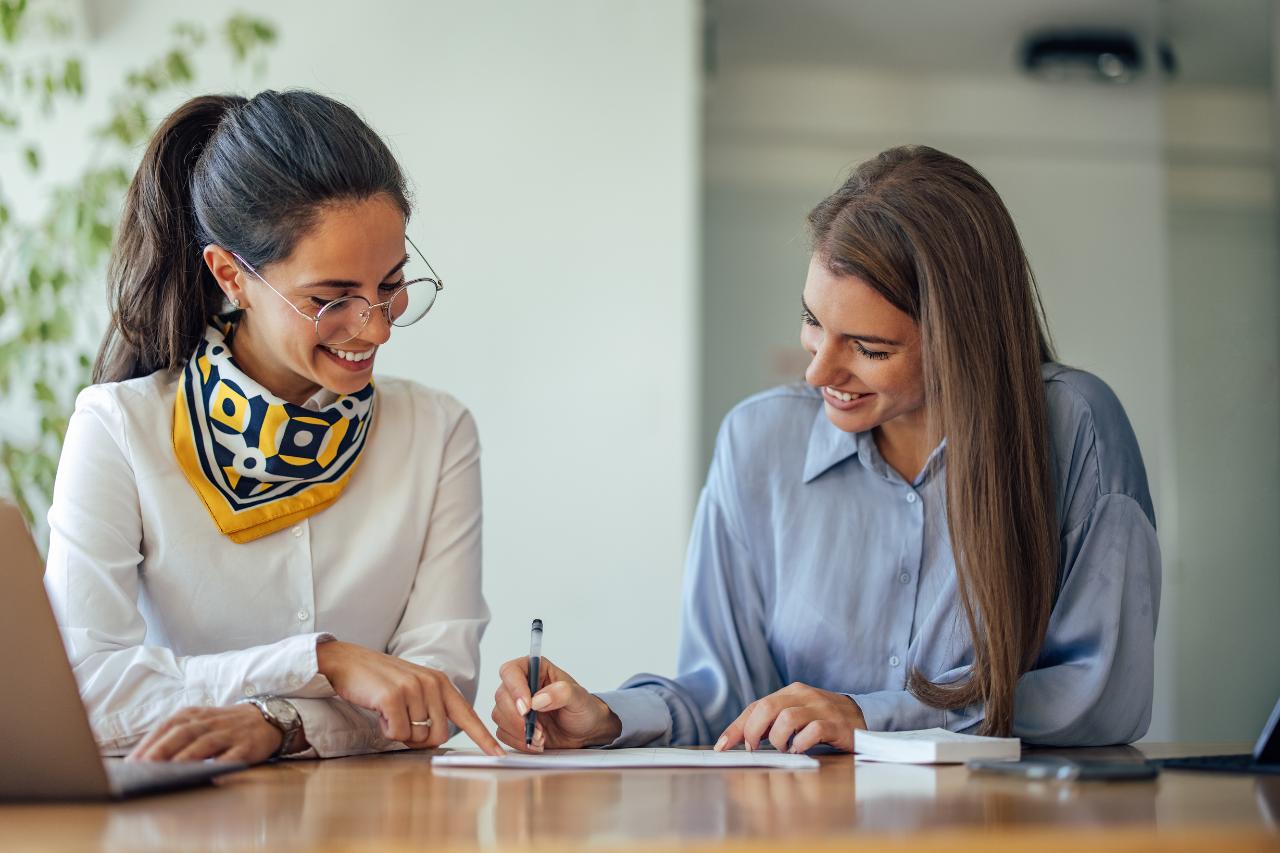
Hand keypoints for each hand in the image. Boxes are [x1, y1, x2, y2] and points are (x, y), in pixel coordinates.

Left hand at [128, 704, 282, 763]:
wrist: (267, 719)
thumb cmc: (224, 726)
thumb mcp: (200, 723)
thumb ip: (177, 737)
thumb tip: (144, 761)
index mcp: (196, 714)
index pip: (168, 726)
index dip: (149, 742)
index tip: (131, 762)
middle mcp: (211, 721)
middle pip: (183, 732)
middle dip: (162, 749)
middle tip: (144, 767)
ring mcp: (230, 733)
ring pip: (205, 743)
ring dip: (186, 757)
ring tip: (169, 772)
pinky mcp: (247, 746)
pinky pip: (232, 756)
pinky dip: (221, 765)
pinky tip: (210, 776)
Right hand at [317, 640, 502, 755]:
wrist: (348, 661)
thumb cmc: (381, 680)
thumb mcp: (414, 688)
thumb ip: (431, 708)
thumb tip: (436, 738)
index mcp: (441, 683)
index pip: (467, 715)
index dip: (483, 738)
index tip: (498, 756)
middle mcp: (432, 683)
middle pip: (440, 735)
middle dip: (420, 739)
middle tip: (402, 723)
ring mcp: (413, 688)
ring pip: (417, 736)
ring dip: (400, 732)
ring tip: (389, 711)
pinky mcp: (394, 696)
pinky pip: (398, 733)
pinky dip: (387, 730)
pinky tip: (379, 712)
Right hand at [491, 655, 620, 751]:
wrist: (585, 731)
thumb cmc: (583, 708)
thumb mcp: (579, 697)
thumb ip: (561, 693)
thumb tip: (539, 699)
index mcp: (535, 669)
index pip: (511, 671)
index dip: (515, 689)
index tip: (527, 708)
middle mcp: (521, 685)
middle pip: (501, 696)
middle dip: (518, 717)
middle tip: (539, 729)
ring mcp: (514, 706)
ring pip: (499, 715)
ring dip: (519, 731)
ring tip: (542, 737)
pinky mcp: (512, 725)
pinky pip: (503, 733)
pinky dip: (519, 742)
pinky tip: (537, 742)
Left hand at [715, 683, 866, 753]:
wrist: (862, 717)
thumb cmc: (822, 719)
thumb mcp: (796, 715)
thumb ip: (773, 721)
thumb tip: (741, 738)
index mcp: (791, 692)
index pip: (756, 705)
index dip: (736, 726)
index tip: (722, 746)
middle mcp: (804, 695)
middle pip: (767, 707)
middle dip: (753, 731)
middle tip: (753, 748)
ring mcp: (821, 708)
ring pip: (787, 718)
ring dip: (778, 739)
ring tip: (784, 748)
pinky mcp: (837, 724)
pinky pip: (813, 731)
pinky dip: (801, 743)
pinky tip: (800, 750)